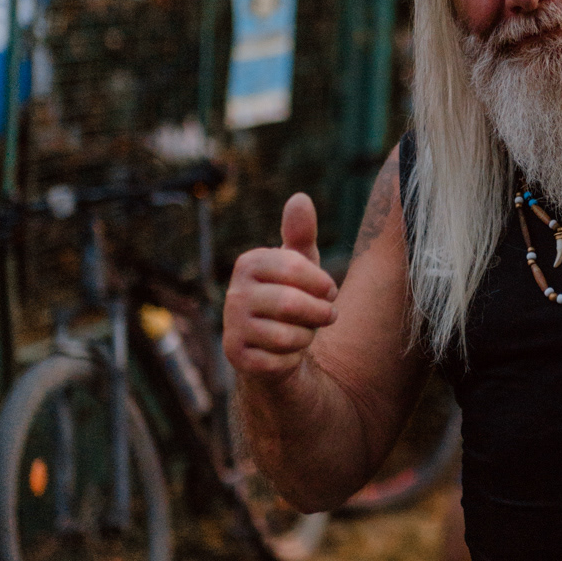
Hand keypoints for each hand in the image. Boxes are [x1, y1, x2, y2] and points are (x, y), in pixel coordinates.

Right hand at [222, 193, 338, 382]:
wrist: (272, 344)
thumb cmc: (291, 296)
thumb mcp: (301, 264)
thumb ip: (301, 233)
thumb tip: (300, 198)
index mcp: (249, 263)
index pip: (294, 267)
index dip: (321, 283)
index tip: (329, 290)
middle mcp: (234, 292)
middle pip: (292, 304)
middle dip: (320, 313)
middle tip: (328, 315)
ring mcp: (232, 325)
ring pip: (288, 336)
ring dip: (307, 337)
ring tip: (304, 333)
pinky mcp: (236, 357)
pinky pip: (279, 361)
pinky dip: (293, 359)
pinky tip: (286, 353)